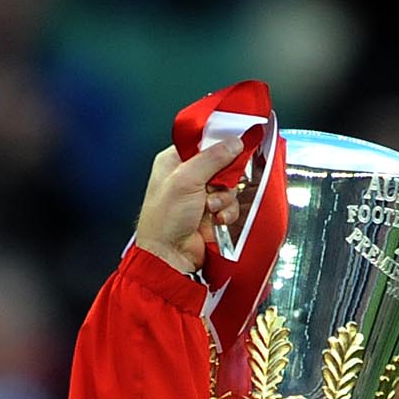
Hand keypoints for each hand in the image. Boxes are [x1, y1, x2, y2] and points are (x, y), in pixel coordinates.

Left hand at [131, 136, 245, 274]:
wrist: (169, 257)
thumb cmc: (164, 220)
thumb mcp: (187, 180)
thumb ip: (212, 158)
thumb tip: (233, 142)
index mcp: (174, 161)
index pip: (203, 142)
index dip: (219, 144)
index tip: (233, 146)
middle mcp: (187, 176)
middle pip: (221, 164)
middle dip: (224, 178)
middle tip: (215, 186)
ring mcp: (200, 196)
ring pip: (229, 186)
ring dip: (224, 198)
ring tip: (210, 209)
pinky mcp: (211, 213)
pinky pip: (230, 205)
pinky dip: (227, 212)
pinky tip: (216, 219)